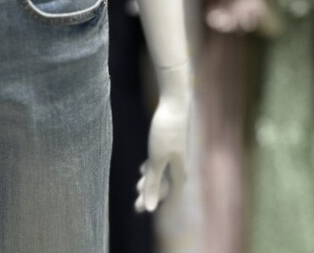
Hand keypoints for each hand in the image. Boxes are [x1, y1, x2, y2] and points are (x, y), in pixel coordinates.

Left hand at [134, 88, 189, 212]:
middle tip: (134, 204)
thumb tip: (149, 208)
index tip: (137, 209)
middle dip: (149, 194)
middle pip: (163, 186)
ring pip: (161, 174)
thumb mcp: (156, 160)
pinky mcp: (170, 145)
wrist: (174, 104)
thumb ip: (153, 183)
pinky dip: (152, 169)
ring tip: (137, 187)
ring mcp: (175, 156)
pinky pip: (161, 163)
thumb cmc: (166, 132)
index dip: (151, 202)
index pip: (164, 196)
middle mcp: (179, 167)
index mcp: (179, 174)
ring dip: (150, 182)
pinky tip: (143, 169)